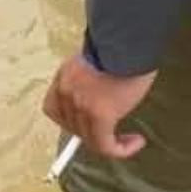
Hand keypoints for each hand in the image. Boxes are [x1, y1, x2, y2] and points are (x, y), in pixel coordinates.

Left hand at [42, 54, 156, 159]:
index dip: (71, 121)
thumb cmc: (121, 48)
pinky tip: (136, 142)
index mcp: (63, 77)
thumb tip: (96, 101)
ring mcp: (80, 105)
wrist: (130, 42)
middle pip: (72, 126)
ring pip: (90, 138)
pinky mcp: (100, 116)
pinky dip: (121, 149)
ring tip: (128, 138)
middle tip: (115, 132)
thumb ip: (87, 83)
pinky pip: (105, 146)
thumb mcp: (94, 64)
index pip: (54, 109)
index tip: (90, 123)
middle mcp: (66, 91)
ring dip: (109, 142)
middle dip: (93, 132)